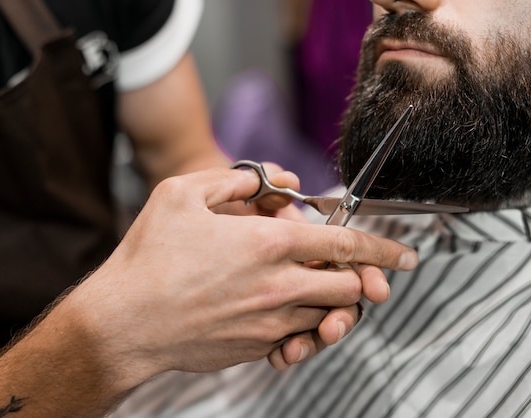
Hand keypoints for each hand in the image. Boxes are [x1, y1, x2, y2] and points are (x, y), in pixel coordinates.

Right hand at [61, 167, 417, 393]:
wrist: (123, 322)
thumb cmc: (150, 256)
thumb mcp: (184, 193)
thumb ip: (240, 181)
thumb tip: (281, 182)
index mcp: (268, 243)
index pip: (347, 246)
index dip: (384, 249)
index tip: (407, 256)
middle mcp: (279, 286)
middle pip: (351, 288)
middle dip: (364, 279)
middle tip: (357, 272)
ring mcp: (270, 322)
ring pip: (331, 317)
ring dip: (337, 304)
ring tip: (322, 291)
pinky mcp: (257, 347)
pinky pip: (301, 340)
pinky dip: (307, 328)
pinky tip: (289, 316)